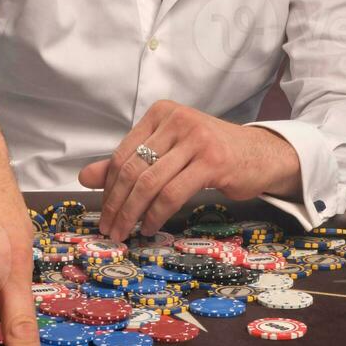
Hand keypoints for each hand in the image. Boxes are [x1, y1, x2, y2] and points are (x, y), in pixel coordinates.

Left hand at [77, 100, 300, 241]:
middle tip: (110, 228)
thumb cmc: (210, 154)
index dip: (108, 187)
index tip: (104, 212)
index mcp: (160, 113)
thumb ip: (129, 162)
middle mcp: (176, 120)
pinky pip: (173, 193)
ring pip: (150, 182)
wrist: (260, 154)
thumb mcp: (167, 152)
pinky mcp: (212, 160)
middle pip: (133, 168)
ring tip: (126, 232)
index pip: (123, 153)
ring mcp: (196, 138)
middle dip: (116, 204)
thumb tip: (85, 177)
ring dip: (133, 213)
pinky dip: (157, 214)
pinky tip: (151, 226)